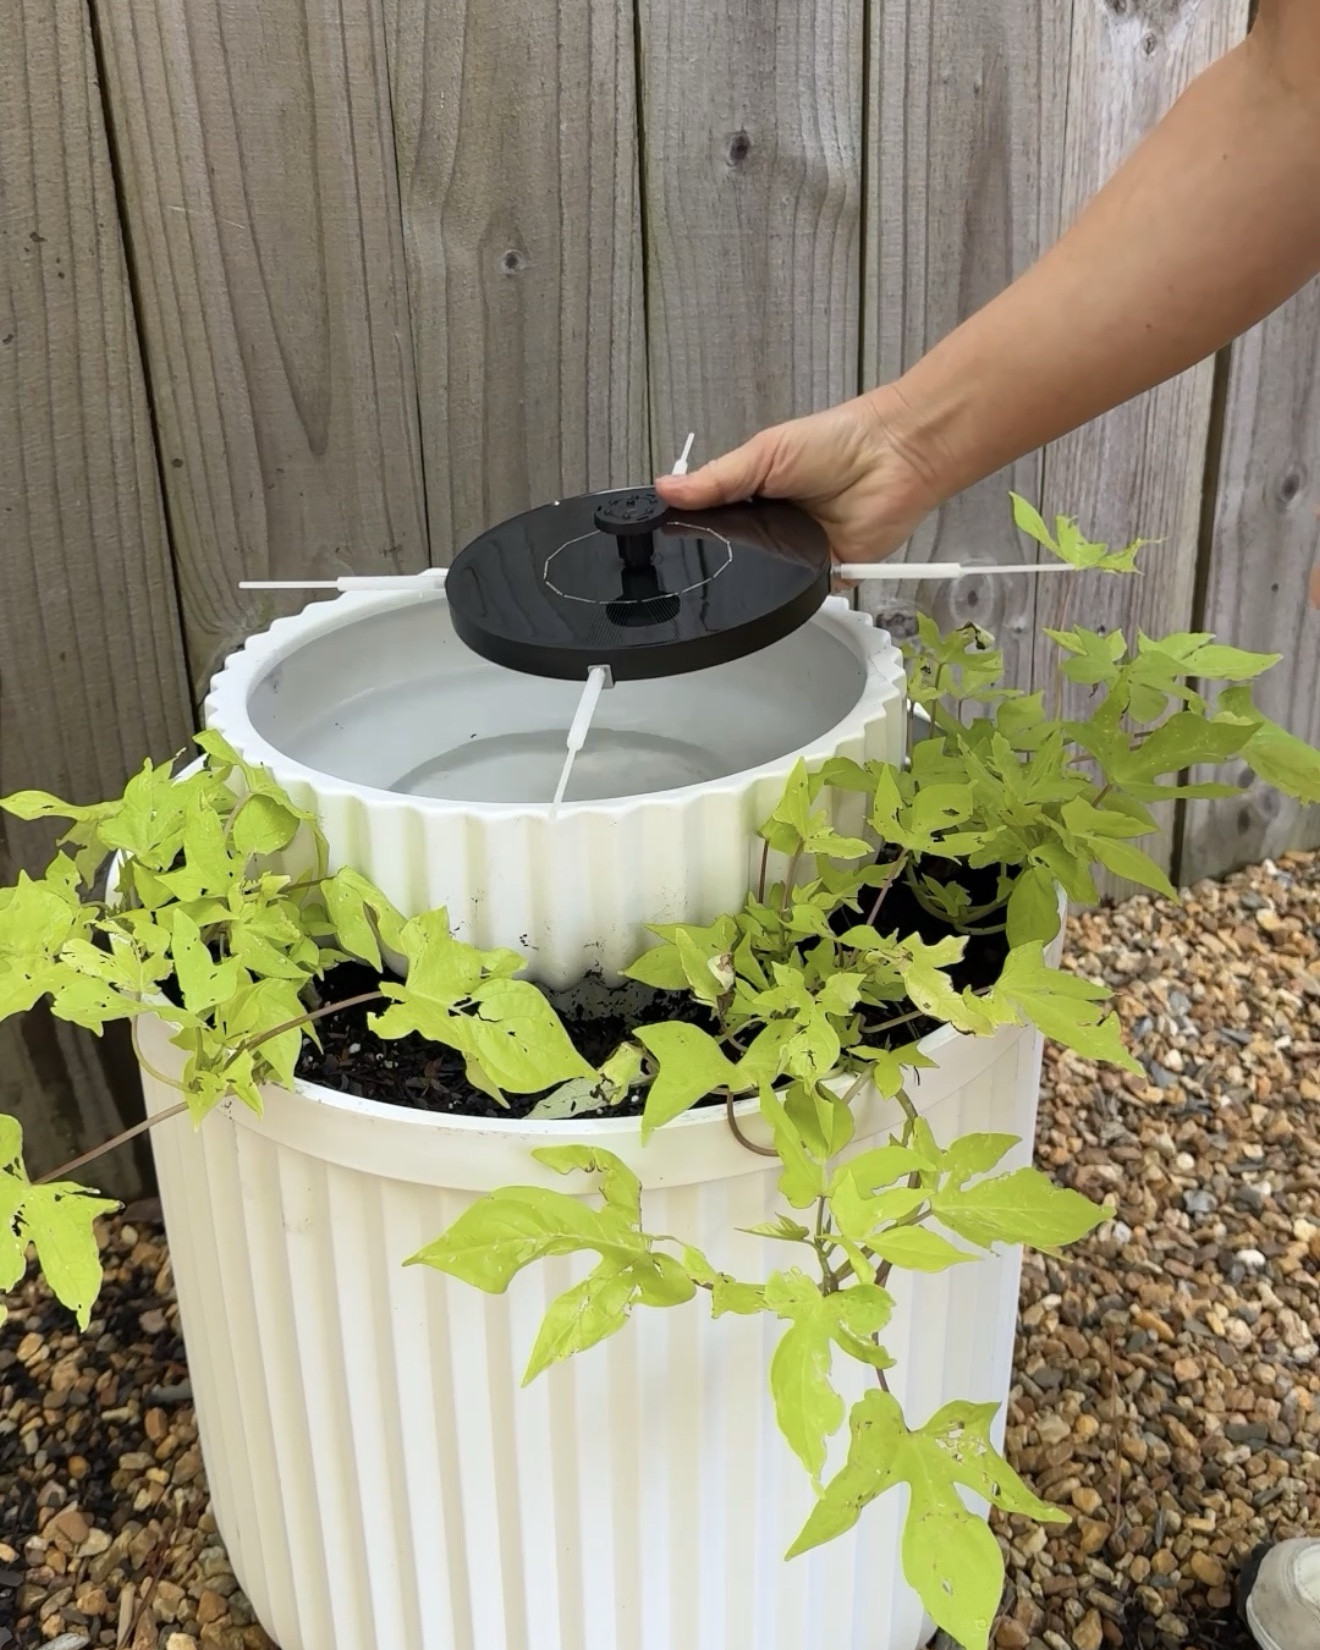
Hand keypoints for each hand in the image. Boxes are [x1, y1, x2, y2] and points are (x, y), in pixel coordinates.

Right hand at [654, 389, 943, 563]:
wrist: (895, 455)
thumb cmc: (837, 441)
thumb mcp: (764, 453)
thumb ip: (717, 478)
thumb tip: (666, 489)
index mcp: (754, 497)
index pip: (715, 523)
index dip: (695, 532)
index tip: (667, 540)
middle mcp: (775, 527)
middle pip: (737, 556)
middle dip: (725, 557)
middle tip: (709, 555)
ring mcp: (800, 553)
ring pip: (767, 581)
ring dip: (761, 575)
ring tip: (754, 558)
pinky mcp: (827, 573)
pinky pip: (804, 593)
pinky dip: (797, 590)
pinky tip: (788, 576)